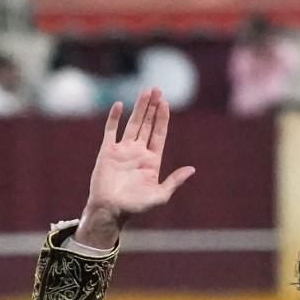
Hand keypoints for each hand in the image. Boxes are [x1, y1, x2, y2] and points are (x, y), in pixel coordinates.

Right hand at [77, 88, 195, 243]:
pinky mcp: (107, 151)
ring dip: (139, 108)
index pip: (159, 134)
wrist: (109, 210)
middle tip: (157, 89)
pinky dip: (114, 118)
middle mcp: (138, 152)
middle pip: (147, 124)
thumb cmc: (135, 206)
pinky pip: (111, 130)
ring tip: (145, 92)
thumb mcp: (160, 196)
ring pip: (132, 124)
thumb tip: (192, 169)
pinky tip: (120, 105)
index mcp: (152, 160)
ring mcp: (123, 150)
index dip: (162, 118)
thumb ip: (174, 181)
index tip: (165, 103)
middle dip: (152, 107)